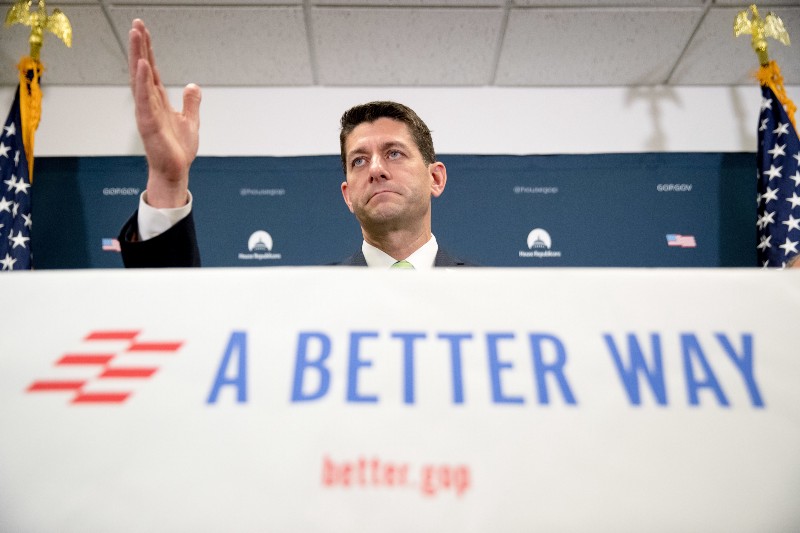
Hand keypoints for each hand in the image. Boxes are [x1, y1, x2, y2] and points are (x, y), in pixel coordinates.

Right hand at [129, 19, 200, 207]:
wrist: (175, 171)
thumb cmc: (177, 150)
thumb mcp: (190, 121)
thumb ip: (191, 102)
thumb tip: (192, 85)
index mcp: (158, 101)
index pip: (152, 69)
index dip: (147, 50)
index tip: (143, 30)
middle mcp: (149, 103)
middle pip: (142, 69)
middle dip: (139, 46)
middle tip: (136, 24)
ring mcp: (147, 112)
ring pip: (140, 79)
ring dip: (138, 56)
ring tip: (136, 36)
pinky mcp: (148, 124)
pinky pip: (144, 100)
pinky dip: (142, 83)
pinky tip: (142, 66)